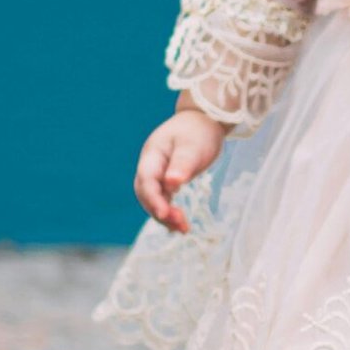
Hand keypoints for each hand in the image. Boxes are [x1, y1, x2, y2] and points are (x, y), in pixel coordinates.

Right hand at [134, 108, 226, 233]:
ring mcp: (157, 173)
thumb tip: (172, 184)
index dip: (154, 199)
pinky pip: (163, 200)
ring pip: (154, 199)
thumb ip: (182, 164)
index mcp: (152, 154)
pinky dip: (170, 212)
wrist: (203, 120)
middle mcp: (150, 166)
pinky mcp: (166, 180)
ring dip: (166, 216)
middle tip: (180, 226)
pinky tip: (180, 224)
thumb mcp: (193, 146)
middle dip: (159, 212)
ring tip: (183, 229)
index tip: (166, 214)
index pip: (147, 181)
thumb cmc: (198, 131)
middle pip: (146, 194)